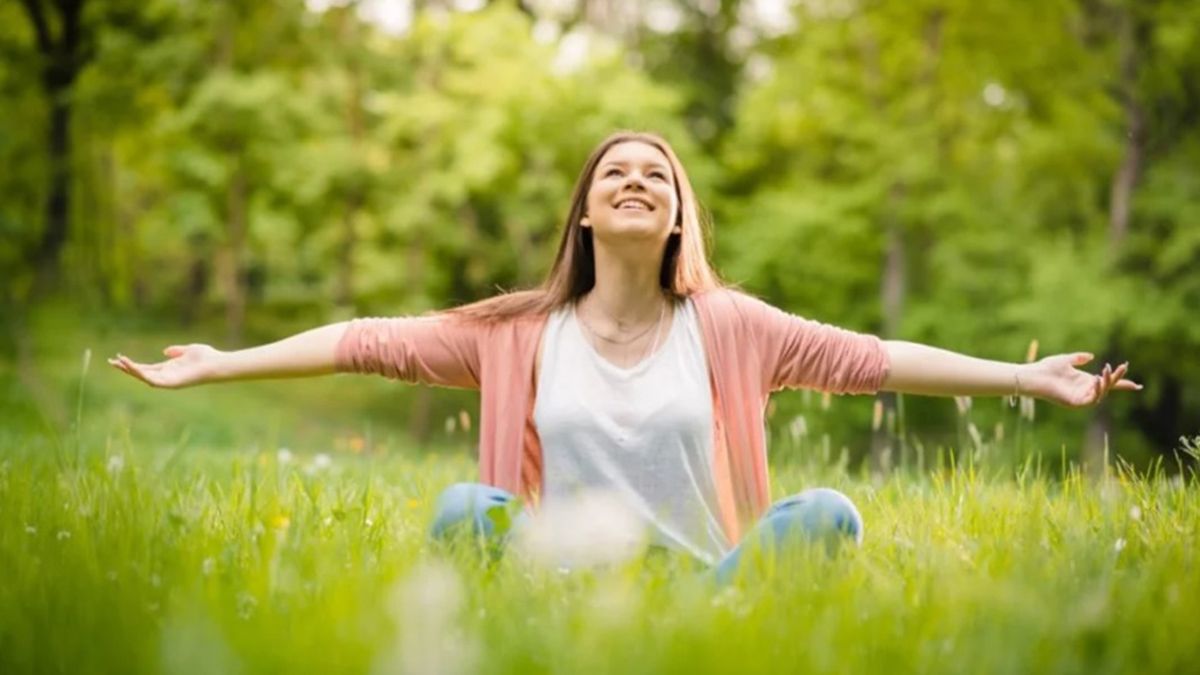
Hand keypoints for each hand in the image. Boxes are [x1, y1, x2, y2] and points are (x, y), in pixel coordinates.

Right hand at [108, 344, 222, 388]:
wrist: (217, 363)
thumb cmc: (206, 356)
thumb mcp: (188, 350)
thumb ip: (176, 351)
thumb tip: (166, 351)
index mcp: (168, 369)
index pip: (146, 368)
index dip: (132, 364)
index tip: (118, 358)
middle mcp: (166, 376)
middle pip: (141, 373)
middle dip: (126, 368)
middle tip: (111, 361)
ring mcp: (168, 380)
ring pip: (143, 377)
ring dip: (130, 370)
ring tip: (117, 362)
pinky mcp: (170, 383)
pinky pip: (151, 379)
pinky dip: (140, 373)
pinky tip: (130, 365)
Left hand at [1025, 353, 1141, 407]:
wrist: (1032, 375)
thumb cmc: (1045, 368)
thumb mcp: (1065, 360)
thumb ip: (1078, 358)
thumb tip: (1091, 356)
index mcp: (1084, 381)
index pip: (1107, 383)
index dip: (1122, 384)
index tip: (1138, 385)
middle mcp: (1084, 390)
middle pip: (1108, 387)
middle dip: (1117, 378)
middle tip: (1121, 366)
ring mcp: (1080, 398)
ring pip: (1101, 393)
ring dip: (1107, 382)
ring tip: (1107, 370)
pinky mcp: (1074, 403)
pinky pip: (1091, 400)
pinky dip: (1097, 391)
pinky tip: (1097, 380)